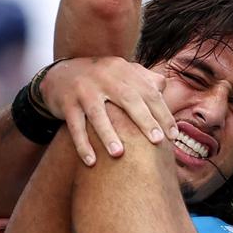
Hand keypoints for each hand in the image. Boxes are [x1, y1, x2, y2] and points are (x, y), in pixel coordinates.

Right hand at [38, 57, 176, 165]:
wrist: (60, 74)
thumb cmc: (100, 79)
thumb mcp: (120, 72)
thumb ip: (143, 78)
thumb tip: (166, 87)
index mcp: (123, 71)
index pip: (148, 92)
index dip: (162, 113)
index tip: (173, 135)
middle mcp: (105, 77)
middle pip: (127, 99)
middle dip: (144, 120)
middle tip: (156, 141)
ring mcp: (84, 90)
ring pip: (98, 114)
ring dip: (108, 134)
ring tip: (119, 154)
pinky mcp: (66, 103)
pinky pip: (75, 126)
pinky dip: (82, 144)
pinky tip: (91, 162)